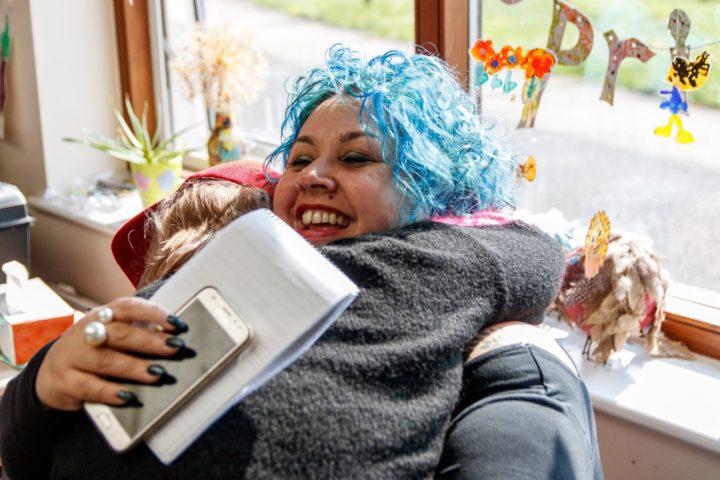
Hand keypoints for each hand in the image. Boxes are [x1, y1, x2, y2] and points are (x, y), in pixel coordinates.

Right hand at [35, 297, 186, 410]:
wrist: (50, 375)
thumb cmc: (93, 351)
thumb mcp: (111, 336)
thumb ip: (138, 331)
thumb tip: (173, 336)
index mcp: (101, 316)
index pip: (127, 308)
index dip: (153, 313)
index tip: (177, 323)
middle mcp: (85, 332)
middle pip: (119, 333)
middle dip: (150, 340)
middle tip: (174, 347)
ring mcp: (72, 356)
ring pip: (105, 360)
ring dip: (134, 367)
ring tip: (158, 373)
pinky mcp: (65, 382)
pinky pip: (90, 387)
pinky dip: (111, 392)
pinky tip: (129, 396)